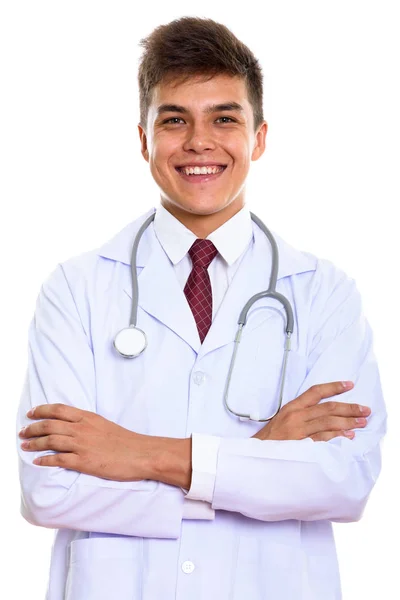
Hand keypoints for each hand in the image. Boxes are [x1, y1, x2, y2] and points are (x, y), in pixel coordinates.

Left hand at [19, 404, 155, 481]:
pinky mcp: (84, 462)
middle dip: (32, 427)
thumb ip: (87, 424)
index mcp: (88, 417)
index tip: (31, 413)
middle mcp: (82, 429)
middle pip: (50, 424)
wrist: (141, 453)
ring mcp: (82, 445)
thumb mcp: (104, 425)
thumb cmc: (126, 441)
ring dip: (34, 443)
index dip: (41, 410)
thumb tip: (73, 426)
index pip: (58, 409)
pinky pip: (59, 460)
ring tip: (25, 445)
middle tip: (22, 431)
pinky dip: (45, 460)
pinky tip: (38, 462)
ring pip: (51, 441)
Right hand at [251, 381, 370, 441]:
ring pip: (328, 422)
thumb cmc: (271, 438)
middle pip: (327, 408)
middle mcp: (296, 416)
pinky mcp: (301, 445)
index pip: (316, 392)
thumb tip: (326, 413)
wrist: (256, 454)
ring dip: (348, 422)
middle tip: (365, 409)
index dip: (334, 387)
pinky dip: (337, 437)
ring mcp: (299, 431)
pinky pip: (323, 439)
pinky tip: (349, 436)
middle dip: (349, 408)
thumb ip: (302, 414)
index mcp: (292, 407)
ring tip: (361, 422)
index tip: (349, 385)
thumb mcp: (284, 419)